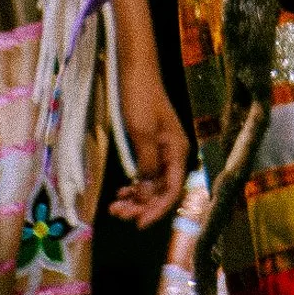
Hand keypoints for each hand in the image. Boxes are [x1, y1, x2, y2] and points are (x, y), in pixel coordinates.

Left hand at [109, 62, 190, 228]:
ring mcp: (162, 150)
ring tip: (114, 206)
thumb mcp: (142, 133)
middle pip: (162, 191)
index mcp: (178, 151)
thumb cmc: (140, 98)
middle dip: (142, 206)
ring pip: (152, 184)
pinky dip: (134, 185)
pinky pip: (146, 173)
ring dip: (136, 198)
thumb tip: (145, 192)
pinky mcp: (150, 145)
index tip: (137, 224)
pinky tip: (121, 191)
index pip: (171, 191)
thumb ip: (146, 164)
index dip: (156, 210)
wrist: (135, 70)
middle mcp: (174, 154)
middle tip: (117, 213)